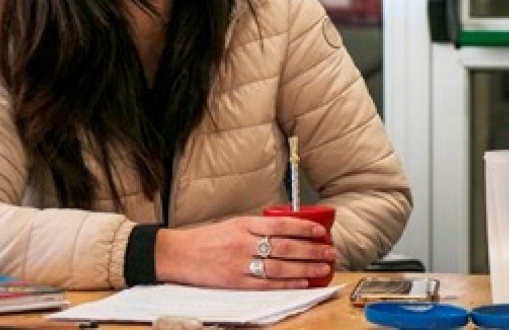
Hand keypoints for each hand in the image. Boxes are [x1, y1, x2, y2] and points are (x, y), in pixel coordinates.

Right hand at [154, 215, 336, 288]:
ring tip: (323, 268)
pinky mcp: (235, 282)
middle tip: (330, 252)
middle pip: (285, 247)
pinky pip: (267, 284)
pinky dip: (287, 283)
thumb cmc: (207, 239)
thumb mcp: (234, 224)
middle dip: (312, 250)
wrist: (178, 254)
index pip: (281, 225)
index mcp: (244, 225)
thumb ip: (258, 227)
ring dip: (305, 268)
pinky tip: (303, 282)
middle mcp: (243, 243)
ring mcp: (240, 264)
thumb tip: (289, 229)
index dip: (304, 228)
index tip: (321, 232)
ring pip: (280, 267)